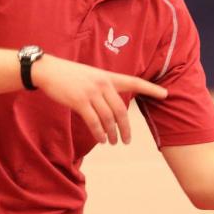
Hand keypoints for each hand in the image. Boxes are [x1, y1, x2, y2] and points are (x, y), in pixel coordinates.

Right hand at [29, 55, 166, 144]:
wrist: (48, 70)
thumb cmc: (69, 75)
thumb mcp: (91, 76)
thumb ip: (104, 89)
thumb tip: (113, 109)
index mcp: (108, 77)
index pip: (134, 82)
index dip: (150, 89)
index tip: (165, 94)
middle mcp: (103, 84)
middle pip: (121, 110)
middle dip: (126, 128)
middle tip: (126, 140)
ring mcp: (91, 92)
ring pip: (108, 118)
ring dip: (112, 133)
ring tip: (113, 142)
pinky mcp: (79, 101)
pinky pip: (94, 121)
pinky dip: (99, 133)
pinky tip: (102, 139)